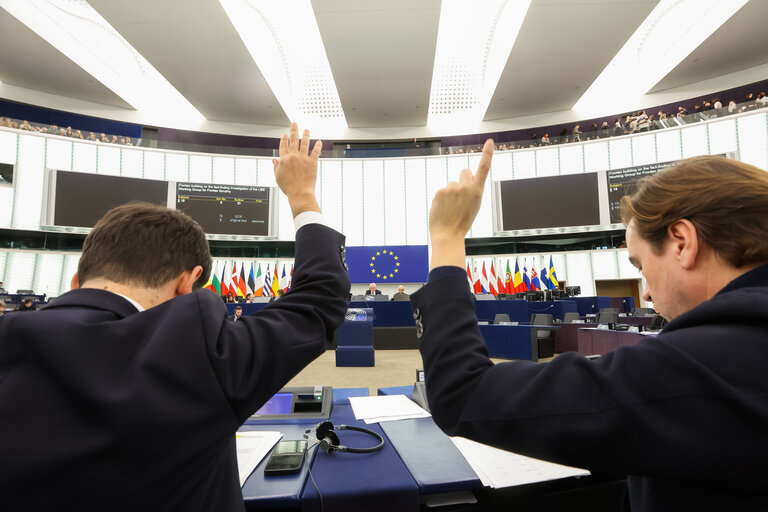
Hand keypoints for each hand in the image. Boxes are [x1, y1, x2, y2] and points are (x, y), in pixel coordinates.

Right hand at [272, 122, 321, 216]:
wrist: (299, 193)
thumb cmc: (289, 187)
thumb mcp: (278, 177)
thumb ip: (276, 167)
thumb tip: (274, 160)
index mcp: (284, 160)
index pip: (283, 146)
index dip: (284, 140)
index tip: (285, 135)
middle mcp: (293, 156)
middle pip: (293, 140)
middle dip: (294, 130)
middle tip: (295, 123)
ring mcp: (303, 159)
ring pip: (304, 143)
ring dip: (306, 135)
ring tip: (307, 130)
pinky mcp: (312, 162)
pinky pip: (316, 152)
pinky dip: (318, 146)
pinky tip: (319, 141)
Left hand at [428, 139, 492, 269]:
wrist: (448, 234)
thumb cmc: (462, 222)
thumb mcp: (474, 205)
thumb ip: (471, 189)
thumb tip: (464, 177)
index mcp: (477, 191)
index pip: (483, 168)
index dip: (487, 154)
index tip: (490, 141)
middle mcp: (465, 187)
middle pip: (464, 172)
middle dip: (463, 179)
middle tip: (460, 195)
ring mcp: (451, 188)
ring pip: (451, 184)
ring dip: (451, 192)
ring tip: (451, 208)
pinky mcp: (439, 191)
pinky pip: (442, 191)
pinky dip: (442, 199)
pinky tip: (443, 209)